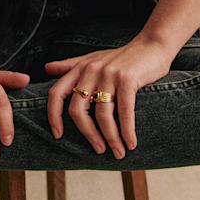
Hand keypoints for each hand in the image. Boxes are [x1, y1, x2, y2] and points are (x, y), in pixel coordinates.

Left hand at [45, 37, 173, 158]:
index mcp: (79, 68)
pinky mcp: (127, 79)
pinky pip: (124, 111)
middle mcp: (90, 70)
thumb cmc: (122, 58)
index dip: (53, 116)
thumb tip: (47, 68)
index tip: (58, 135)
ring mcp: (108, 74)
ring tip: (119, 152)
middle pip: (78, 110)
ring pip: (102, 115)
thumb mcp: (93, 59)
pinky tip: (131, 143)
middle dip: (88, 134)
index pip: (56, 93)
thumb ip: (70, 65)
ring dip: (111, 138)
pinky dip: (127, 131)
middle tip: (99, 149)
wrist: (152, 46)